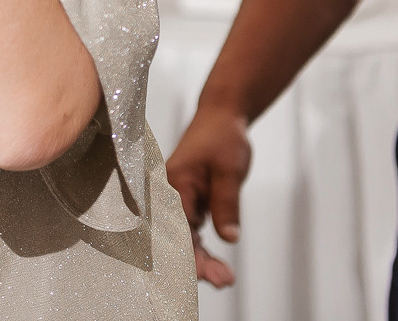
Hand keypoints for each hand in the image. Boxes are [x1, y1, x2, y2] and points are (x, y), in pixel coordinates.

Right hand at [165, 102, 248, 288]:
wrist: (221, 116)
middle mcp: (168, 194)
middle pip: (175, 237)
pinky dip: (201, 248)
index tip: (212, 276)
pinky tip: (216, 265)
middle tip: (224, 280)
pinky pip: (189, 230)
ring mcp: (176, 199)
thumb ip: (226, 204)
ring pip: (182, 237)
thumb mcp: (230, 171)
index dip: (192, 256)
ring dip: (200, 259)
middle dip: (197, 263)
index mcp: (173, 184)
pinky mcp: (186, 201)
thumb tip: (229, 238)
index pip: (177, 229)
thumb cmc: (222, 137)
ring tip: (225, 278)